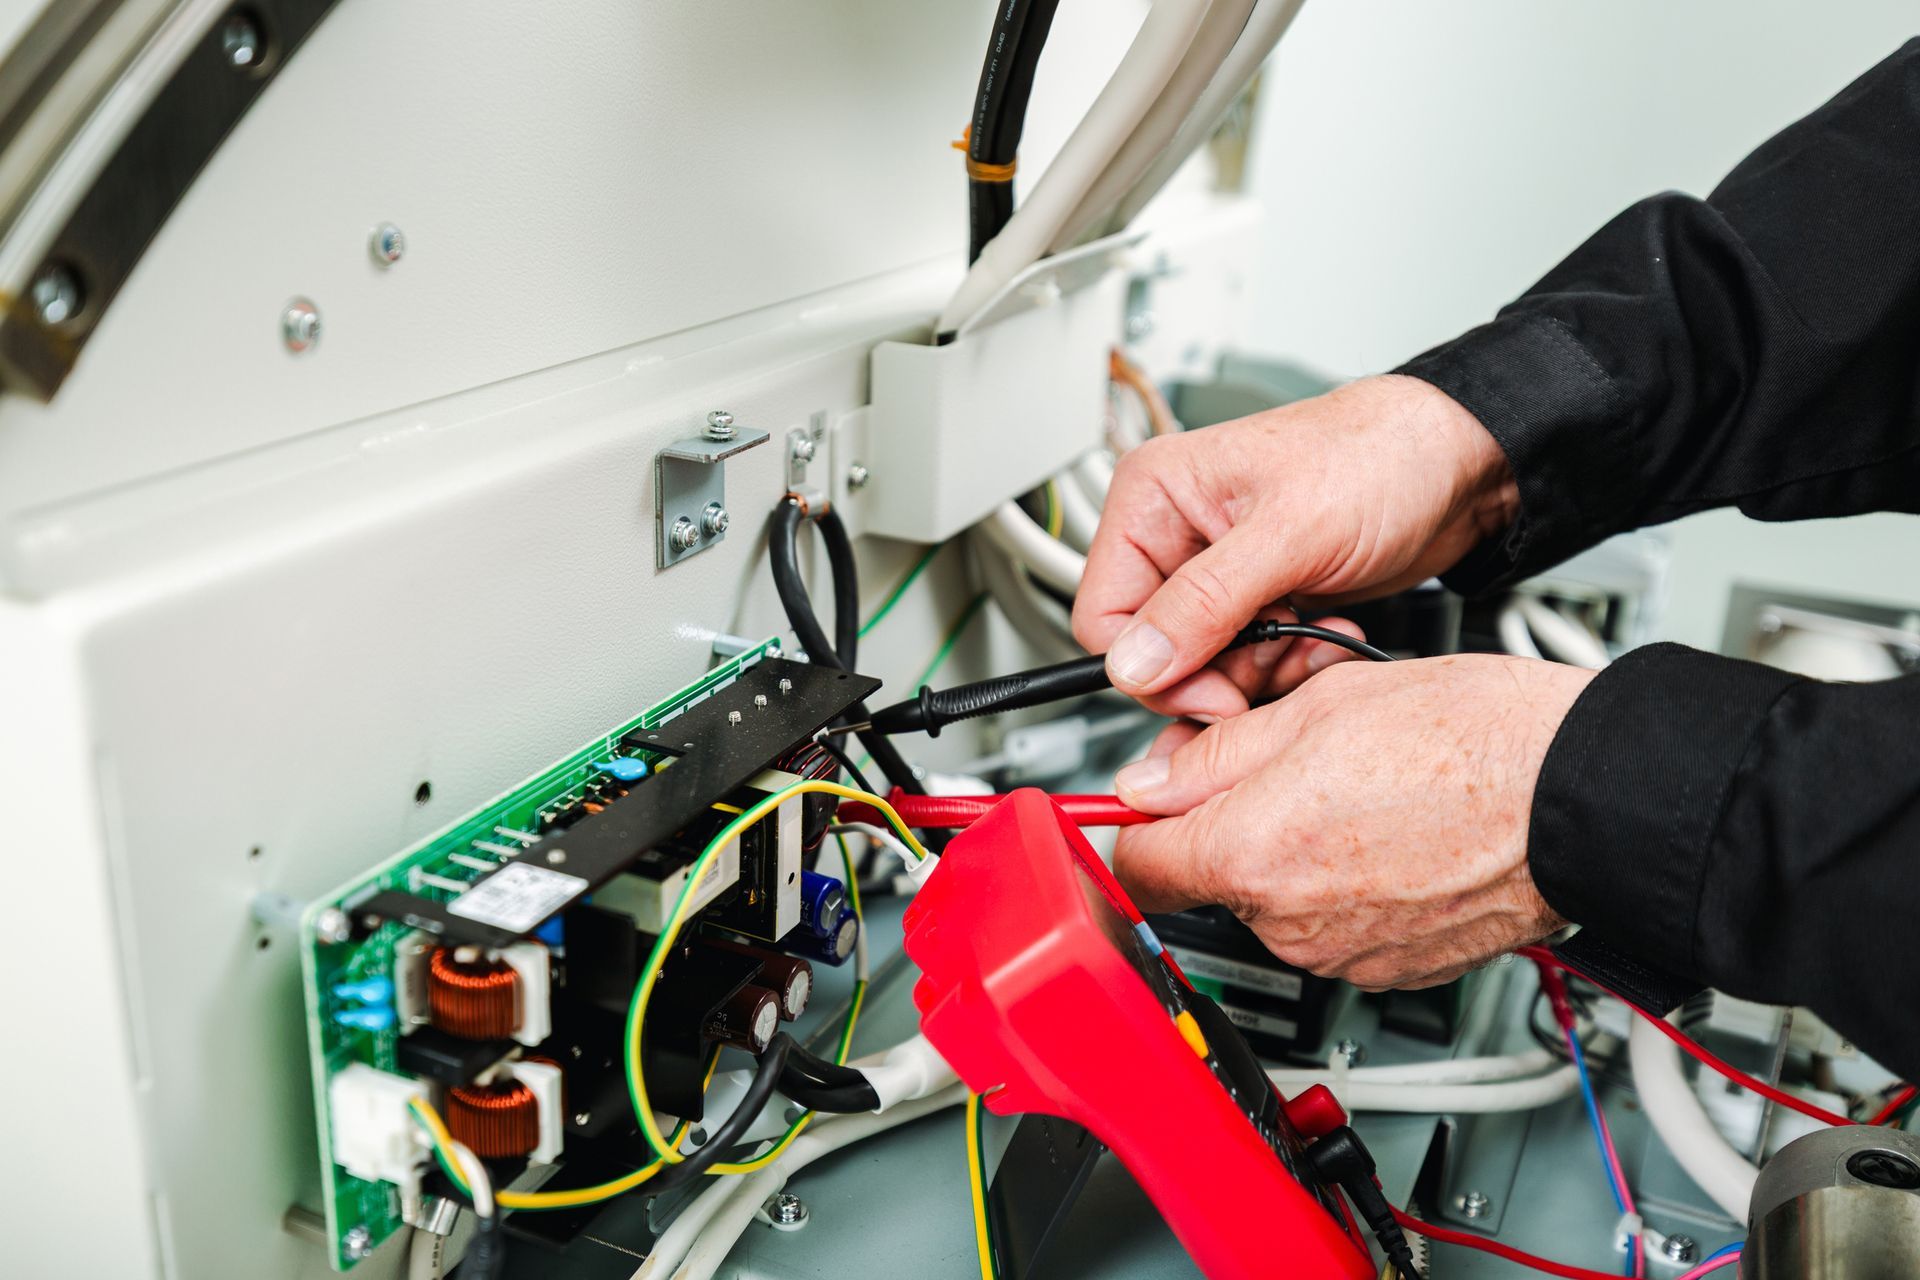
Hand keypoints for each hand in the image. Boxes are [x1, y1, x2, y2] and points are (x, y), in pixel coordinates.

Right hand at [1073, 375, 1515, 719]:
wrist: (1455, 466)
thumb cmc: (1378, 457)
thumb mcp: (1289, 532)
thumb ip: (1203, 603)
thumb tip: (1135, 662)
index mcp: (1152, 498)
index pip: (1104, 616)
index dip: (1152, 668)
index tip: (1214, 690)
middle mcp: (1174, 535)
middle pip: (1153, 651)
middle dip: (1218, 671)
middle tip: (1274, 661)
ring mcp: (1214, 572)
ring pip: (1201, 667)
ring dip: (1260, 671)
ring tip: (1311, 637)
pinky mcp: (1255, 598)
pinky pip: (1244, 663)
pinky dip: (1285, 663)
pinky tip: (1322, 633)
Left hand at [1109, 654, 1591, 989]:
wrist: (1583, 796)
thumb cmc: (1472, 739)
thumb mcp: (1316, 705)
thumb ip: (1212, 755)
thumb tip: (1147, 783)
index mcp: (1252, 853)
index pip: (1135, 867)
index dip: (1135, 826)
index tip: (1145, 805)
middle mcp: (1288, 922)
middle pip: (1210, 877)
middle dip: (1229, 823)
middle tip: (1283, 764)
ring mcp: (1343, 955)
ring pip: (1273, 901)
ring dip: (1292, 852)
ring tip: (1356, 792)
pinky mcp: (1392, 969)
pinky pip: (1335, 926)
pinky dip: (1346, 884)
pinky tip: (1392, 834)